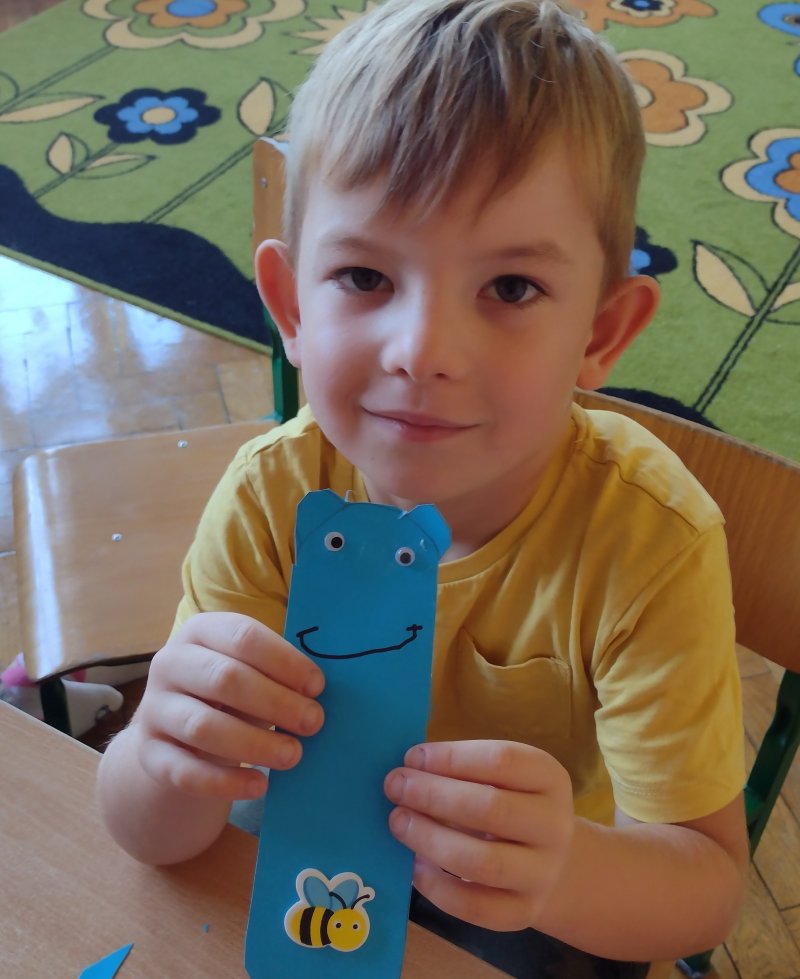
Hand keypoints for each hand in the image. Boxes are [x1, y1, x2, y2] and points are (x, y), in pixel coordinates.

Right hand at [129, 611, 324, 800]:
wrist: (173, 734)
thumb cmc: (228, 694)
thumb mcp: (248, 672)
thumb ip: (276, 675)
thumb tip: (318, 693)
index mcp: (201, 631)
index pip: (243, 637)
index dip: (284, 661)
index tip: (318, 686)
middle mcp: (170, 664)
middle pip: (225, 679)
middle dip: (276, 702)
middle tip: (314, 722)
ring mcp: (154, 709)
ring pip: (204, 727)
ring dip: (255, 743)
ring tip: (294, 755)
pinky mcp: (148, 753)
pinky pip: (186, 771)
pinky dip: (226, 782)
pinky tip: (260, 786)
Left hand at [384, 740, 573, 931]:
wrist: (550, 861)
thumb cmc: (510, 803)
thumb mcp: (501, 778)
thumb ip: (462, 770)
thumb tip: (407, 771)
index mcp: (549, 778)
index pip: (502, 761)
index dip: (451, 758)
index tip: (412, 758)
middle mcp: (554, 826)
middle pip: (491, 808)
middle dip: (433, 795)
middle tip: (395, 786)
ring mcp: (542, 874)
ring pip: (482, 862)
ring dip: (430, 839)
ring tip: (398, 822)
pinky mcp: (523, 913)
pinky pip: (474, 906)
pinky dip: (436, 886)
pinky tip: (414, 866)